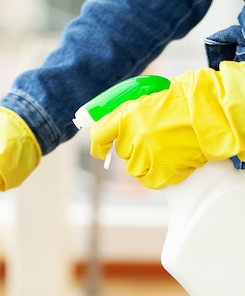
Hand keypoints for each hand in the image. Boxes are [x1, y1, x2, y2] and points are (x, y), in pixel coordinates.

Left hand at [90, 61, 244, 188]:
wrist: (215, 109)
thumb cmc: (187, 99)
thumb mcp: (151, 96)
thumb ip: (131, 113)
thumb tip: (114, 129)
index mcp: (128, 113)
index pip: (100, 135)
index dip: (99, 145)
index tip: (100, 150)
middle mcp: (134, 134)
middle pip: (122, 153)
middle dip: (136, 148)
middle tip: (157, 138)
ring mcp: (148, 153)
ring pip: (135, 169)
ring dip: (148, 162)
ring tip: (169, 148)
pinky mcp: (163, 169)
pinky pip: (151, 180)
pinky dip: (160, 175)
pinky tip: (173, 162)